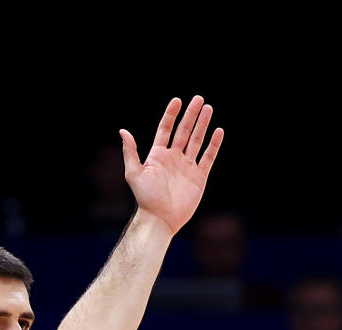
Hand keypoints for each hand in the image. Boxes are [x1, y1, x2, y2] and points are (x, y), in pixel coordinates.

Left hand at [121, 96, 223, 235]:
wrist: (161, 219)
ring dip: (203, 124)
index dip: (171, 115)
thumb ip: (130, 151)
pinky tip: (218, 131)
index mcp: (157, 155)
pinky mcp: (199, 176)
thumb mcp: (134, 173)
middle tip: (199, 99)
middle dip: (191, 115)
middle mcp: (173, 158)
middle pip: (184, 131)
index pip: (165, 129)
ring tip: (208, 108)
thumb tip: (123, 131)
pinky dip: (214, 144)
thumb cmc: (145, 198)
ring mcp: (187, 166)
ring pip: (197, 140)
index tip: (177, 101)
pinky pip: (208, 157)